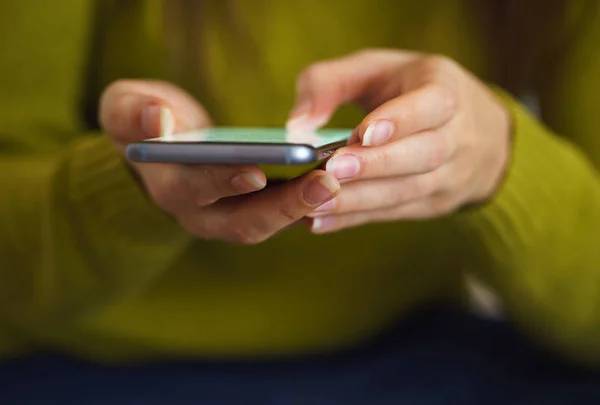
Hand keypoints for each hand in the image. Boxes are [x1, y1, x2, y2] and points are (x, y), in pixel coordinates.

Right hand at [100, 80, 339, 243]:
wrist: (161, 145)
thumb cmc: (145, 120)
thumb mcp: (125, 107)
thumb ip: (133, 112)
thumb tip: (157, 120)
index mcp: (168, 186)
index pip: (196, 189)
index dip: (224, 181)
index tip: (257, 171)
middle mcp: (200, 213)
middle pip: (244, 221)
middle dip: (284, 205)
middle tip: (326, 182)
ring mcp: (227, 218)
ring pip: (269, 223)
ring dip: (304, 207)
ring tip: (339, 181)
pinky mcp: (251, 211)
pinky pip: (281, 214)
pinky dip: (307, 203)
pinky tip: (337, 181)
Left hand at [287, 50, 510, 233]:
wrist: (478, 132)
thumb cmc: (410, 92)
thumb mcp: (376, 70)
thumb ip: (330, 83)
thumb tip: (296, 125)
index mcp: (446, 91)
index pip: (432, 105)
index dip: (400, 120)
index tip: (362, 133)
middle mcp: (459, 136)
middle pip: (423, 154)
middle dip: (376, 165)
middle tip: (332, 171)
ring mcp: (452, 176)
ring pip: (408, 191)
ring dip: (360, 200)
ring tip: (315, 204)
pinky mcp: (434, 204)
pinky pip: (395, 213)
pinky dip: (356, 218)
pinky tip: (320, 220)